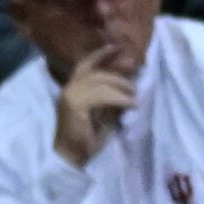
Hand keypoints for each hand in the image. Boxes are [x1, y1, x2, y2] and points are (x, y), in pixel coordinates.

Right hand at [53, 44, 138, 167]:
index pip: (85, 64)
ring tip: (134, 97)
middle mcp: (69, 88)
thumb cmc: (86, 139)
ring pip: (101, 82)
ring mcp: (70, 95)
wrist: (71, 157)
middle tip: (135, 82)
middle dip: (118, 75)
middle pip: (97, 72)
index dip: (100, 54)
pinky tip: (130, 104)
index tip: (116, 47)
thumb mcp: (102, 114)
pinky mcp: (75, 104)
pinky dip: (119, 98)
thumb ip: (110, 100)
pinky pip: (102, 96)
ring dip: (121, 88)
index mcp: (72, 89)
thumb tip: (128, 88)